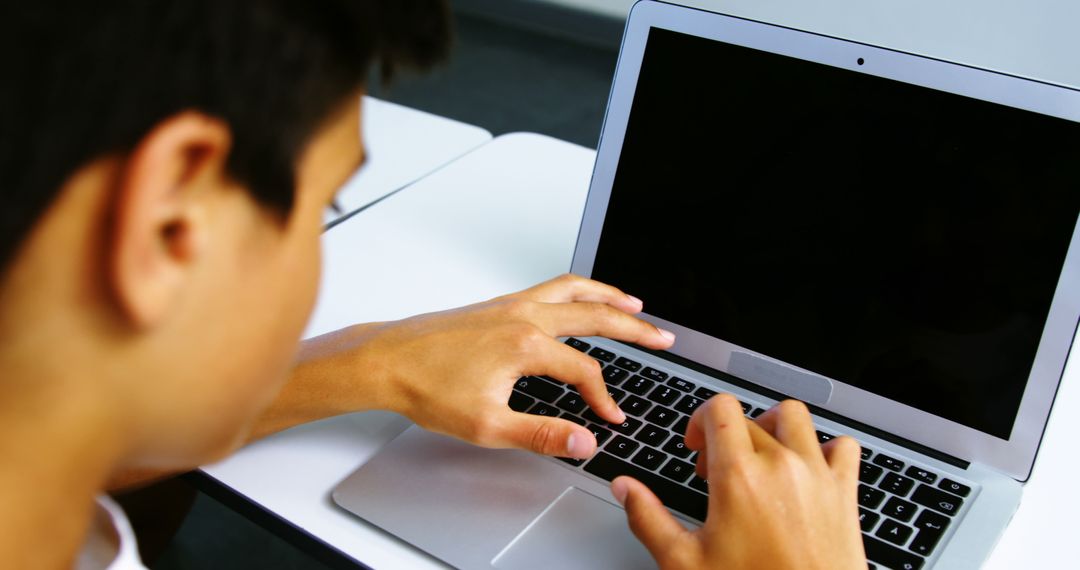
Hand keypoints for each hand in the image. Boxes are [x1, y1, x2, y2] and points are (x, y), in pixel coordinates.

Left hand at [315, 274, 673, 457]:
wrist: (384, 361)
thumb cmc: (426, 387)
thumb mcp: (487, 426)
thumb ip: (541, 434)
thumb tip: (584, 441)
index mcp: (526, 345)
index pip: (585, 370)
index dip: (604, 399)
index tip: (611, 419)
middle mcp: (523, 316)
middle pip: (594, 315)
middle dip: (634, 326)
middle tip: (663, 336)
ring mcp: (510, 304)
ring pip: (573, 289)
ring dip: (608, 295)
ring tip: (632, 304)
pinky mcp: (497, 304)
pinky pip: (550, 287)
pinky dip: (577, 290)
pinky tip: (578, 300)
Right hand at [611, 395, 864, 569]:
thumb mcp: (685, 562)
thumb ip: (648, 519)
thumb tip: (625, 487)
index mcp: (738, 476)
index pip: (719, 408)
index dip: (700, 420)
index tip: (696, 446)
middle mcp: (780, 465)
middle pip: (749, 419)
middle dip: (727, 437)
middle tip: (717, 474)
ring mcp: (817, 475)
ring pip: (794, 417)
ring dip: (773, 428)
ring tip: (760, 455)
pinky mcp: (845, 492)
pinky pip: (842, 445)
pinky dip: (825, 448)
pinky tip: (807, 469)